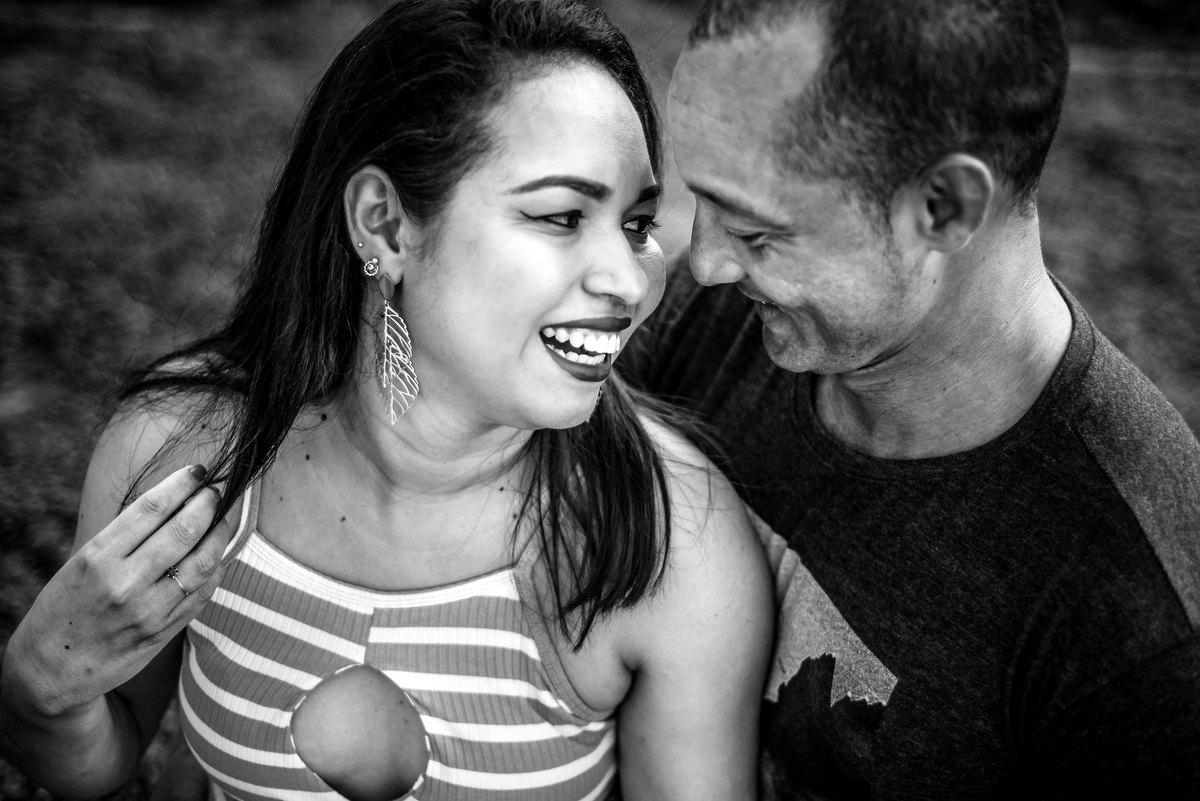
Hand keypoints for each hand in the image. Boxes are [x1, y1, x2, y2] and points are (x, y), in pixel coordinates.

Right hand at [1, 465, 232, 721]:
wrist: (52, 670)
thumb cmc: (67, 606)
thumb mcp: (83, 562)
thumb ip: (126, 536)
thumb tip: (174, 500)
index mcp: (98, 558)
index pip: (152, 508)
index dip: (182, 484)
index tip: (199, 471)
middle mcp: (125, 583)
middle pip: (184, 531)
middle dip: (209, 504)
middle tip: (219, 489)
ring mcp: (149, 610)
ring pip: (203, 562)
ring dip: (221, 533)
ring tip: (226, 516)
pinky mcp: (165, 631)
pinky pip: (203, 593)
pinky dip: (216, 568)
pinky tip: (218, 553)